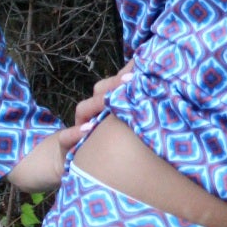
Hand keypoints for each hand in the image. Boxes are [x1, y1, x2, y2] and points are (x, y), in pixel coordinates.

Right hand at [6, 59, 134, 192]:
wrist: (68, 164)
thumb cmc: (101, 146)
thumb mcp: (118, 131)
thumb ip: (133, 113)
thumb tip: (160, 96)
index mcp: (106, 107)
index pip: (117, 85)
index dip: (127, 73)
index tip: (143, 63)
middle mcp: (92, 113)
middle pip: (101, 91)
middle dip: (115, 84)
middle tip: (132, 79)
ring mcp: (79, 127)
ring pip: (84, 109)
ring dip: (97, 104)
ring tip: (112, 99)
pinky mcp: (67, 145)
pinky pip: (66, 137)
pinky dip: (74, 133)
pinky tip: (87, 130)